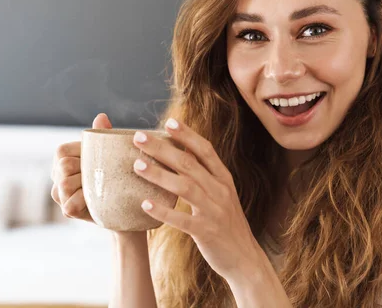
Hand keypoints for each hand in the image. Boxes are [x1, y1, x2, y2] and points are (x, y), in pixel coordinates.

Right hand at [50, 113, 112, 222]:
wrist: (128, 201)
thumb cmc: (116, 172)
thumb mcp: (110, 153)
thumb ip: (103, 136)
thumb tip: (101, 116)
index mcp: (64, 157)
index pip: (62, 151)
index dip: (80, 154)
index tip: (97, 159)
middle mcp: (58, 175)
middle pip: (63, 166)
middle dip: (84, 170)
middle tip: (101, 175)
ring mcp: (61, 194)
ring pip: (64, 185)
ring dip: (85, 186)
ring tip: (100, 187)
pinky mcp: (68, 210)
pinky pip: (69, 205)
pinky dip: (83, 202)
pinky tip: (96, 200)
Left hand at [131, 118, 262, 279]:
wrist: (244, 258)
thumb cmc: (226, 224)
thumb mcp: (222, 195)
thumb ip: (205, 177)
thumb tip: (180, 156)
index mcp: (224, 179)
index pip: (205, 150)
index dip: (187, 135)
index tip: (169, 122)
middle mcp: (220, 191)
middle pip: (189, 163)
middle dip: (162, 148)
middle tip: (138, 138)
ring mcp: (214, 211)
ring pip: (184, 187)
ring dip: (159, 174)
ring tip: (137, 166)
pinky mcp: (206, 232)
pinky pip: (182, 219)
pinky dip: (163, 211)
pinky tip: (145, 204)